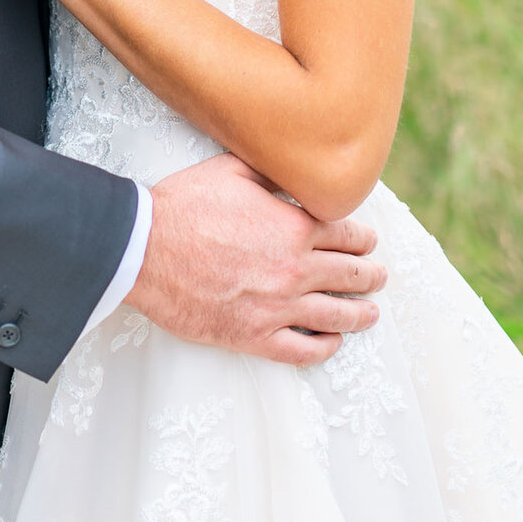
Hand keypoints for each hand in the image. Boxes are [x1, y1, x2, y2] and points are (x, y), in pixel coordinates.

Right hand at [127, 152, 385, 366]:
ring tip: (370, 314)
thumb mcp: (236, 171)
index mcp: (296, 227)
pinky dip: (323, 348)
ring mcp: (276, 306)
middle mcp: (295, 268)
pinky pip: (301, 350)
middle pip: (351, 275)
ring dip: (359, 314)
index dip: (364, 239)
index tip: (369, 242)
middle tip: (379, 277)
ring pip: (335, 315)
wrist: (143, 249)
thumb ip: (275, 175)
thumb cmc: (185, 205)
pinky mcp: (252, 336)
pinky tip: (331, 343)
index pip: (349, 235)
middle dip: (371, 275)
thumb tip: (295, 172)